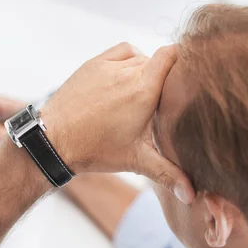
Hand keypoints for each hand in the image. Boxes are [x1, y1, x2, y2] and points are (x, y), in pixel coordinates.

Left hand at [41, 43, 193, 203]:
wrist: (54, 141)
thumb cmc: (95, 150)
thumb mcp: (137, 161)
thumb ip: (168, 174)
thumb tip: (192, 196)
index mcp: (144, 91)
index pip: (172, 55)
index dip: (183, 62)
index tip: (187, 78)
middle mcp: (127, 72)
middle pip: (157, 61)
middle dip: (164, 76)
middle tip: (166, 98)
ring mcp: (108, 66)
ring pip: (139, 57)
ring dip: (145, 69)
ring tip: (145, 92)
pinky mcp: (93, 65)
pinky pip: (120, 52)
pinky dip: (129, 60)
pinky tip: (129, 77)